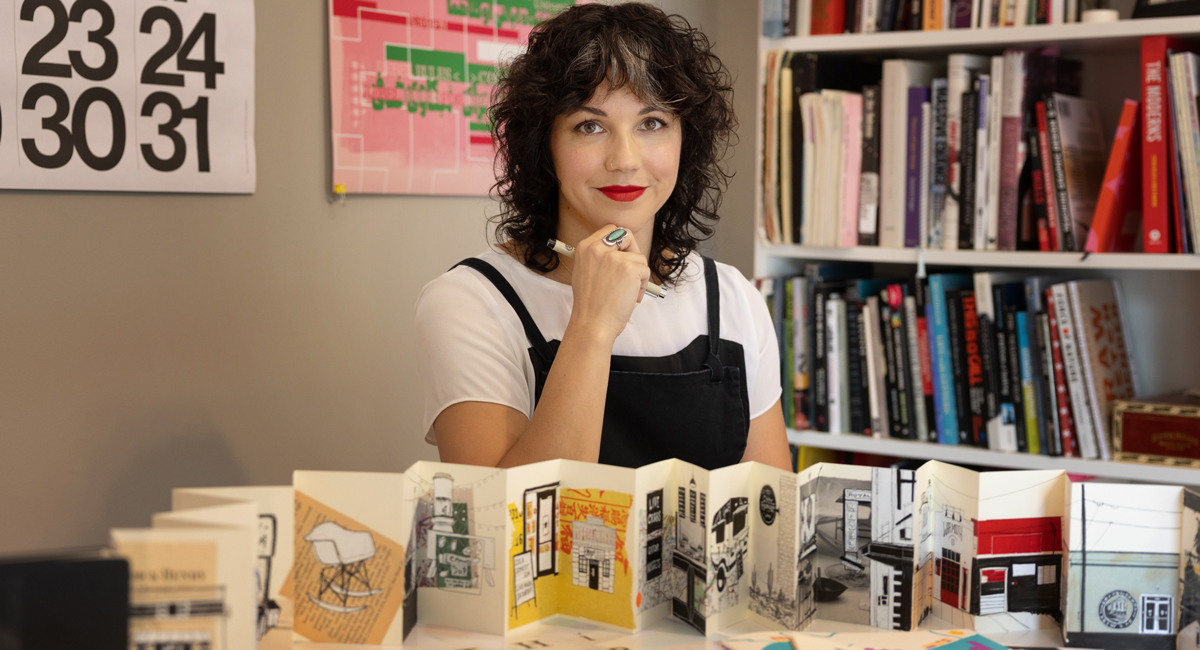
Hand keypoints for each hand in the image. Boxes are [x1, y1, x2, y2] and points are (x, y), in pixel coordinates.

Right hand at [566, 226, 650, 342]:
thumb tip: (620, 250)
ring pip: (639, 257)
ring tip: (628, 292)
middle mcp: (598, 248)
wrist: (592, 323)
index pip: (610, 229)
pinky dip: (643, 285)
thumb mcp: (585, 271)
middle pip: (626, 234)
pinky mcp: (629, 268)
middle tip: (632, 270)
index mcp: (585, 247)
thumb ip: (599, 256)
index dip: (620, 243)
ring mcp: (614, 257)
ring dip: (639, 275)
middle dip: (633, 251)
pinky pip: (645, 271)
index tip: (622, 256)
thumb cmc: (590, 304)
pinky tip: (631, 297)